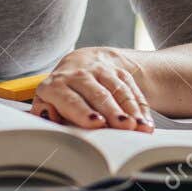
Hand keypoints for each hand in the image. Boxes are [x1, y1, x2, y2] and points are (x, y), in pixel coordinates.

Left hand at [31, 47, 152, 132]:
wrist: (82, 63)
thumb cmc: (62, 92)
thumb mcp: (48, 100)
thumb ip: (45, 111)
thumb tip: (48, 115)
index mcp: (57, 85)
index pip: (70, 99)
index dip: (83, 111)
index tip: (96, 123)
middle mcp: (79, 74)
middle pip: (98, 94)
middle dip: (112, 111)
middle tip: (123, 126)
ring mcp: (102, 71)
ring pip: (118, 90)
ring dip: (131, 109)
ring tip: (139, 127)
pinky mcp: (120, 72)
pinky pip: (132, 90)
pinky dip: (140, 108)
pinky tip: (146, 124)